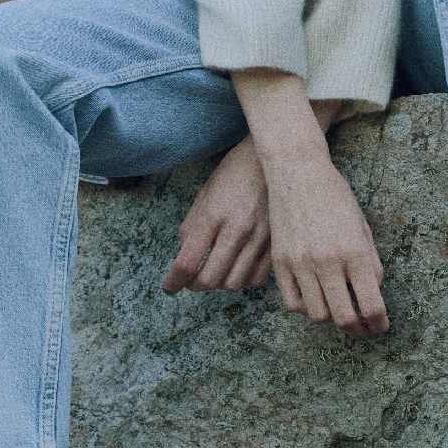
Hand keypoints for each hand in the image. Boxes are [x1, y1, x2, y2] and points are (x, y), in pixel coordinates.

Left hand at [162, 135, 272, 293]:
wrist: (277, 160)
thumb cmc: (236, 173)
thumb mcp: (206, 193)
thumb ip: (193, 226)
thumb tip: (184, 256)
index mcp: (214, 215)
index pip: (188, 262)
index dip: (174, 281)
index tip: (169, 287)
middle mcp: (237, 230)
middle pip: (210, 279)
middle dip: (196, 285)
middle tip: (192, 281)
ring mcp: (259, 240)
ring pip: (234, 283)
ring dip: (220, 284)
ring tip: (216, 272)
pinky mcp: (276, 245)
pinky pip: (256, 279)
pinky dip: (243, 281)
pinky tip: (238, 269)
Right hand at [263, 152, 387, 337]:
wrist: (298, 172)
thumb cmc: (336, 197)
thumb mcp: (362, 227)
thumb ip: (370, 263)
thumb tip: (372, 294)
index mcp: (355, 253)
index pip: (371, 305)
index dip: (379, 324)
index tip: (381, 327)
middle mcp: (328, 262)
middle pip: (344, 318)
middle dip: (358, 330)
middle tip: (362, 329)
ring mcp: (301, 265)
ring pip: (318, 315)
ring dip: (331, 318)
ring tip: (338, 309)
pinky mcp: (281, 264)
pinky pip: (293, 303)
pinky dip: (306, 308)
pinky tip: (315, 298)